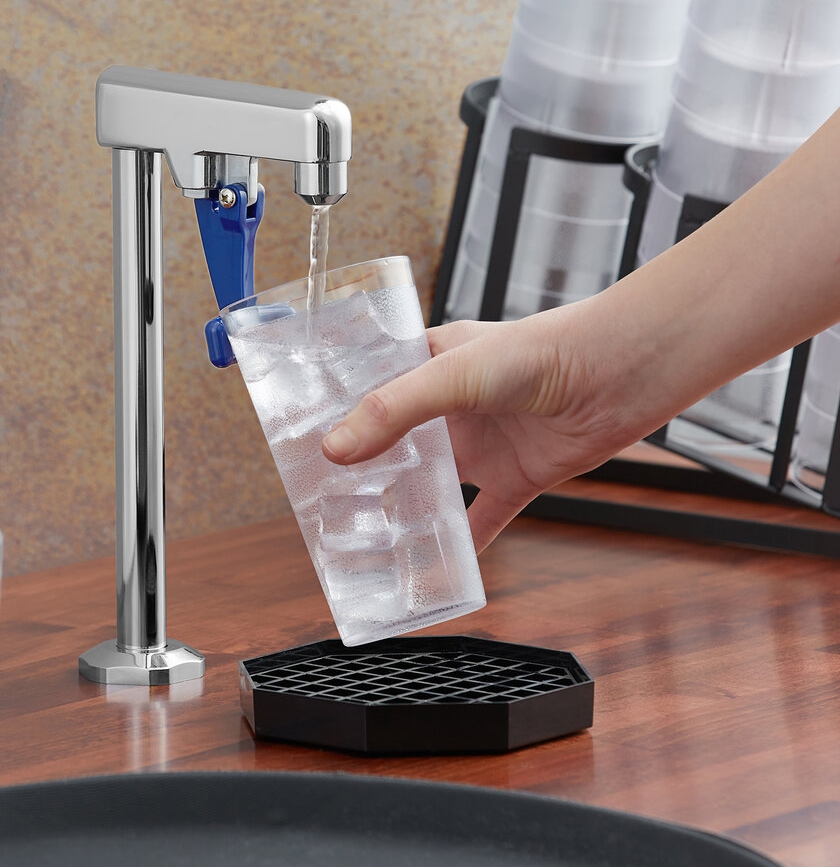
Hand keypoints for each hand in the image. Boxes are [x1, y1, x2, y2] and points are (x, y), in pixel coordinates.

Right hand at [322, 304, 635, 551]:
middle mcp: (452, 407)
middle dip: (366, 469)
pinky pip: (483, 517)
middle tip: (324, 500)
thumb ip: (394, 410)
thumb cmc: (540, 352)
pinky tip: (440, 568)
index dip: (341, 415)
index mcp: (430, 364)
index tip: (303, 443)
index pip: (372, 389)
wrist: (618, 374)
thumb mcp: (454, 375)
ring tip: (366, 538)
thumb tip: (335, 451)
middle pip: (398, 443)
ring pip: (434, 484)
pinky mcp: (516, 478)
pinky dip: (464, 544)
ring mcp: (483, 444)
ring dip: (407, 508)